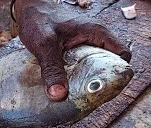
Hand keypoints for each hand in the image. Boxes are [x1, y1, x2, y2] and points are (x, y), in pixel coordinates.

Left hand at [14, 0, 130, 100]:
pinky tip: (66, 85)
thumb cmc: (38, 19)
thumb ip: (52, 68)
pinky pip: (82, 65)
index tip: (106, 88)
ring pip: (95, 66)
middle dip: (101, 81)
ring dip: (87, 80)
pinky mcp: (75, 49)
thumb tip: (59, 94)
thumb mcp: (45, 44)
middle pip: (109, 64)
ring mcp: (85, 44)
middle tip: (89, 95)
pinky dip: (77, 76)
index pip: (122, 55)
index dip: (119, 73)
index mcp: (96, 33)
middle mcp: (94, 39)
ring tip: (77, 94)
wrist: (28, 10)